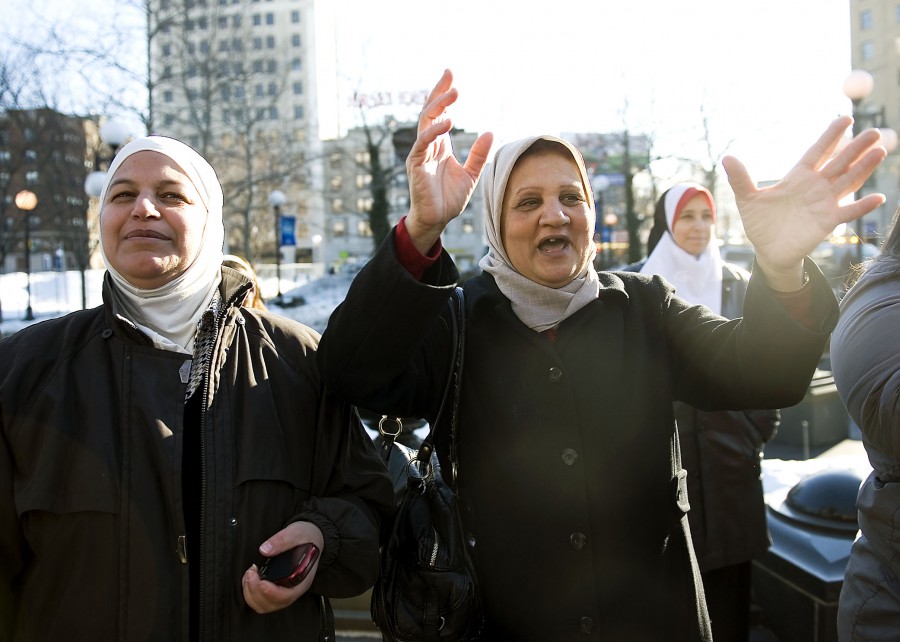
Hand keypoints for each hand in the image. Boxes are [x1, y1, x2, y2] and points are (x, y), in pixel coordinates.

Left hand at [242, 521, 323, 613]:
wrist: (311, 538)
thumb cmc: (307, 537)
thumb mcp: (297, 532)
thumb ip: (282, 540)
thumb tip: (265, 549)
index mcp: (302, 578)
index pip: (287, 595)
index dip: (272, 593)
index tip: (261, 582)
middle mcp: (294, 589)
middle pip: (273, 603)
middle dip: (256, 591)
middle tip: (251, 573)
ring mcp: (284, 591)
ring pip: (265, 605)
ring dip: (252, 594)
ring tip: (250, 574)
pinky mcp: (276, 589)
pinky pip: (261, 601)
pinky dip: (251, 593)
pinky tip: (250, 579)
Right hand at [405, 69, 493, 254]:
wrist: (436, 220)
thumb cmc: (449, 199)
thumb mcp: (471, 174)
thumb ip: (479, 154)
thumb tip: (490, 132)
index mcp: (440, 145)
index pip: (440, 113)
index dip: (444, 94)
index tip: (451, 76)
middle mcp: (428, 145)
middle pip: (430, 111)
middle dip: (439, 92)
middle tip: (449, 74)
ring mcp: (420, 153)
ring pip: (426, 122)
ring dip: (439, 106)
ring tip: (453, 94)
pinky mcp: (416, 165)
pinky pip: (422, 143)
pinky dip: (433, 131)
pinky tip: (446, 122)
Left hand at [723, 116, 886, 289]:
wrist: (768, 250)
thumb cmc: (760, 223)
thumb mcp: (747, 199)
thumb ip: (740, 179)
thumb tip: (727, 157)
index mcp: (797, 177)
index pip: (817, 152)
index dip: (830, 136)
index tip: (845, 119)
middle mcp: (815, 187)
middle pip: (839, 162)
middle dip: (856, 147)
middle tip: (874, 131)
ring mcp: (824, 203)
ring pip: (848, 181)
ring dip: (864, 168)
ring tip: (880, 151)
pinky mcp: (828, 222)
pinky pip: (849, 212)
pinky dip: (863, 206)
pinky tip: (878, 197)